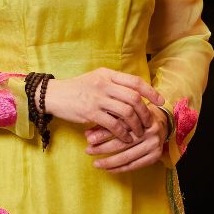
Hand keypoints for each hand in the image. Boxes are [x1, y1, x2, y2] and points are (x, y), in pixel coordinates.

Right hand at [47, 68, 163, 145]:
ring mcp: (97, 98)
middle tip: (149, 123)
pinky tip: (125, 138)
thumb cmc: (76, 89)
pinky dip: (123, 133)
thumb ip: (113, 84)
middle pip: (134, 98)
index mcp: (107, 74)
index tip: (160, 101)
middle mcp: (104, 84)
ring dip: (136, 125)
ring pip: (126, 112)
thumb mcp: (95, 79)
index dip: (151, 92)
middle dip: (145, 113)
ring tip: (138, 133)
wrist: (53, 95)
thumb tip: (134, 94)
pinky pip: (114, 124)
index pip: (135, 81)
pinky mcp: (90, 112)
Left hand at [87, 105, 169, 172]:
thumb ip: (106, 123)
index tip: (88, 139)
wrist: (161, 123)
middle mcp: (150, 131)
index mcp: (142, 117)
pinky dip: (120, 168)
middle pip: (122, 143)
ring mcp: (154, 144)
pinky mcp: (155, 156)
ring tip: (96, 163)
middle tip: (88, 151)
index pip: (119, 127)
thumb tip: (87, 135)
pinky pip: (134, 165)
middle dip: (103, 148)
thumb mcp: (123, 115)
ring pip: (127, 156)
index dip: (103, 133)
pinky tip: (108, 169)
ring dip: (109, 162)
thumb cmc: (137, 117)